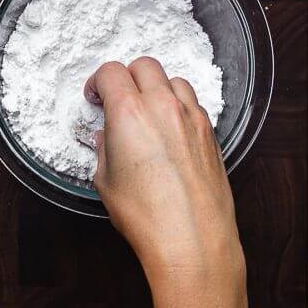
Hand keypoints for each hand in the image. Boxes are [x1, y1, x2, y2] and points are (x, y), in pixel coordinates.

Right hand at [84, 57, 245, 295]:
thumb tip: (107, 138)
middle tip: (120, 100)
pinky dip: (180, 109)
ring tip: (149, 114)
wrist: (193, 241)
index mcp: (129, 112)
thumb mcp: (107, 182)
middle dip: (128, 78)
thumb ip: (104, 150)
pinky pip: (194, 105)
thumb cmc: (148, 217)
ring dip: (158, 89)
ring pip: (174, 81)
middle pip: (145, 66)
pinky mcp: (211, 133)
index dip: (99, 82)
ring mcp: (192, 117)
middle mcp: (163, 106)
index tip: (96, 96)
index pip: (111, 72)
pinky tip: (172, 132)